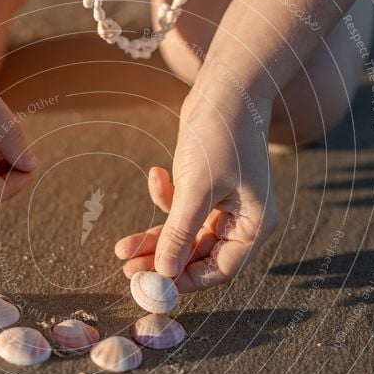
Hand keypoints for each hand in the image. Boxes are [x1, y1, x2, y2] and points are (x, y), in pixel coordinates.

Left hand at [115, 88, 278, 291]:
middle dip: (162, 260)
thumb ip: (179, 233)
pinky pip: (180, 208)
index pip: (220, 269)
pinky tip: (156, 174)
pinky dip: (164, 198)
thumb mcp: (196, 190)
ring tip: (121, 247)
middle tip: (128, 270)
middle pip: (197, 254)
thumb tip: (164, 272)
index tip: (152, 286)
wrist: (223, 87)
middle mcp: (241, 219)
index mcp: (253, 225)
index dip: (186, 280)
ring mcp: (222, 203)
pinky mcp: (204, 187)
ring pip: (184, 234)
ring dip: (154, 237)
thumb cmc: (220, 137)